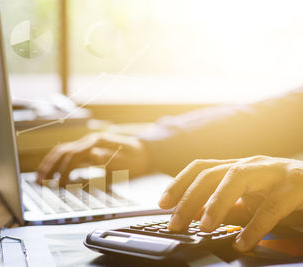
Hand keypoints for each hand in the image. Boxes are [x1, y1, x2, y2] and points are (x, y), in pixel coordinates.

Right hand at [37, 132, 148, 184]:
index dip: (65, 170)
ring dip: (49, 164)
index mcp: (97, 142)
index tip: (61, 184)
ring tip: (39, 178)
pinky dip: (54, 162)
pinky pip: (65, 153)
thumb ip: (111, 157)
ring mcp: (85, 144)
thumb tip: (93, 155)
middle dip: (50, 167)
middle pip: (63, 151)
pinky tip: (49, 172)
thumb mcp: (129, 159)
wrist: (143, 149)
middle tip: (41, 182)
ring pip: (61, 151)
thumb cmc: (137, 157)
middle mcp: (88, 141)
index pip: (74, 155)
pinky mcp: (85, 149)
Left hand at [158, 156, 302, 251]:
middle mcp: (251, 164)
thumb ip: (224, 204)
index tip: (162, 203)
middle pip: (212, 174)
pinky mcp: (296, 186)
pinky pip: (272, 206)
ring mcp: (272, 172)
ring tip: (204, 228)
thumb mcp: (249, 197)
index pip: (201, 168)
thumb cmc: (281, 191)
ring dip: (216, 203)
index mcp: (237, 166)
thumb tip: (194, 214)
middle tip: (175, 223)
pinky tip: (243, 243)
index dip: (179, 183)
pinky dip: (255, 226)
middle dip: (189, 198)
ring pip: (237, 178)